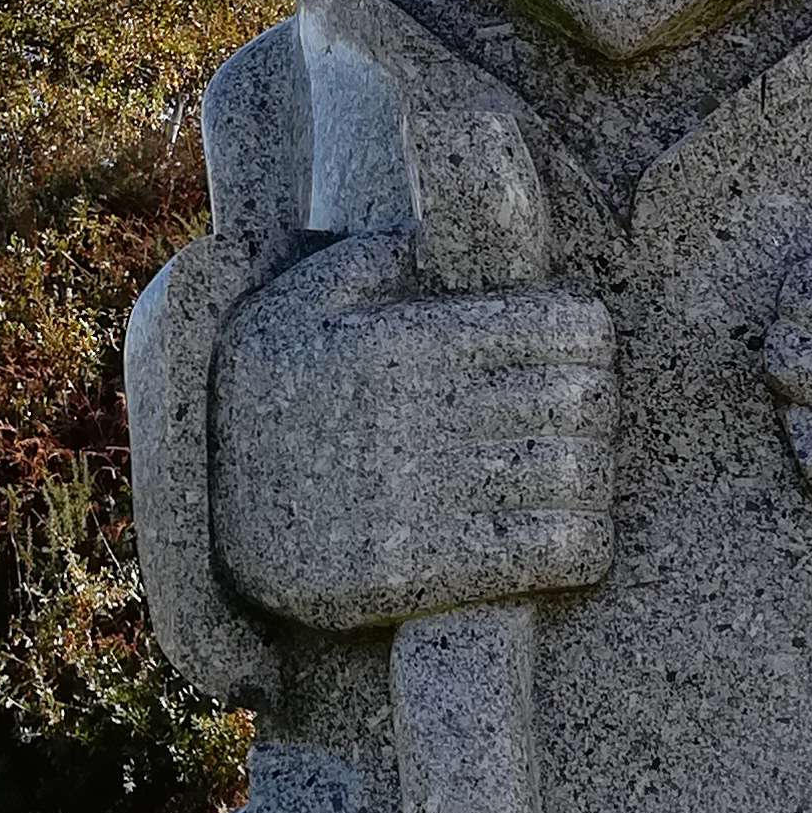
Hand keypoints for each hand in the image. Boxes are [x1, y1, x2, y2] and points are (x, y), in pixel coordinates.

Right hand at [211, 230, 616, 629]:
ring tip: (580, 475)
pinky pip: (549, 549)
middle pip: (579, 396)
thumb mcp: (285, 312)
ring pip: (573, 471)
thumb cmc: (261, 410)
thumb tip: (426, 241)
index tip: (580, 354)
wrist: (213, 534)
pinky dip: (583, 542)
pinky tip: (576, 537)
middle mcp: (421, 414)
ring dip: (593, 475)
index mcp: (403, 342)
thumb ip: (360, 261)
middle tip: (587, 417)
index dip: (589, 337)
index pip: (560, 324)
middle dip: (597, 405)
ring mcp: (425, 496)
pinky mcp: (425, 571)